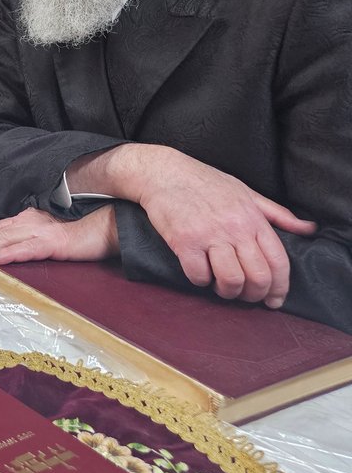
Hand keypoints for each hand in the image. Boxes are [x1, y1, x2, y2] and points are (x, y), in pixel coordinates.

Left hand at [0, 206, 118, 266]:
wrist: (107, 229)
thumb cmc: (78, 238)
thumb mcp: (46, 241)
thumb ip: (27, 245)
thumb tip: (4, 258)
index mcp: (25, 221)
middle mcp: (28, 221)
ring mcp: (40, 229)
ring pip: (2, 240)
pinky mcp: (53, 241)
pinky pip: (25, 248)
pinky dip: (6, 253)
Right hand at [103, 145, 316, 307]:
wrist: (163, 172)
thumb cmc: (205, 182)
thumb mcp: (246, 192)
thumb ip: (278, 213)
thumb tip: (309, 229)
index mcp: (253, 219)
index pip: (278, 262)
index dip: (280, 288)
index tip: (274, 300)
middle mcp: (234, 228)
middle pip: (258, 277)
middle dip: (254, 295)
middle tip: (245, 295)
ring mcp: (209, 236)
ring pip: (231, 280)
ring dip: (228, 292)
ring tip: (221, 287)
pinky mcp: (184, 242)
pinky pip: (198, 275)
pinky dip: (200, 281)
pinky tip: (199, 273)